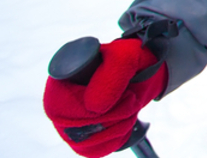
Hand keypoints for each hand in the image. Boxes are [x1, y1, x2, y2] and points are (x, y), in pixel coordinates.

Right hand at [43, 37, 166, 157]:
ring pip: (82, 142)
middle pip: (71, 128)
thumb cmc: (133, 58)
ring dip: (116, 129)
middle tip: (132, 100)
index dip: (92, 110)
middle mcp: (58, 99)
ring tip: (130, 107)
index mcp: (61, 76)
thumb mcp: (127, 58)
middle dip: (111, 119)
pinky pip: (91, 150)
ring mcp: (69, 118)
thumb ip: (111, 77)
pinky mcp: (83, 133)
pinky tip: (124, 122)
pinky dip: (114, 140)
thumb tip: (93, 108)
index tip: (126, 96)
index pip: (58, 106)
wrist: (148, 69)